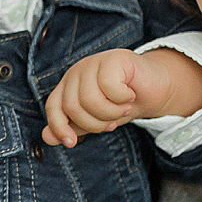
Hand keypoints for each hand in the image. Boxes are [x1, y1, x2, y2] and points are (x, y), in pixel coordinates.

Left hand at [41, 49, 164, 147]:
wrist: (154, 90)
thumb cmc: (122, 104)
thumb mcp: (96, 120)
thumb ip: (73, 127)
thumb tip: (47, 138)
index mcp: (69, 86)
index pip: (53, 106)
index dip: (58, 126)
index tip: (71, 143)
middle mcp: (77, 72)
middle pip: (73, 106)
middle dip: (95, 123)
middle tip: (112, 123)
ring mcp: (94, 62)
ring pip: (90, 99)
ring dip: (111, 113)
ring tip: (124, 109)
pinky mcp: (113, 58)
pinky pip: (109, 86)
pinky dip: (123, 98)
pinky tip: (130, 96)